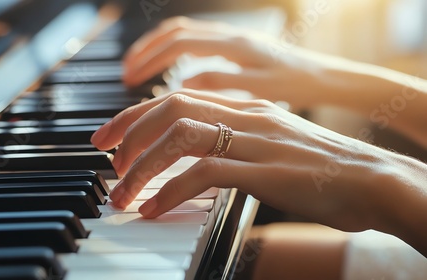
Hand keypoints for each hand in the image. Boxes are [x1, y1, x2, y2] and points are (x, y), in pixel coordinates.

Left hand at [90, 89, 413, 234]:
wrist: (372, 179)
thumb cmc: (321, 168)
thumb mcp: (270, 143)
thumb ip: (234, 142)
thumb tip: (196, 159)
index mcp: (245, 108)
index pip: (177, 98)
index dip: (136, 115)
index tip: (111, 137)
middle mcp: (245, 116)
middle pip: (170, 108)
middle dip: (128, 131)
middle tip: (108, 160)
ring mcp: (254, 141)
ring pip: (179, 138)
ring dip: (143, 165)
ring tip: (123, 191)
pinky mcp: (264, 170)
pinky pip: (204, 173)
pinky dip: (171, 191)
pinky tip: (155, 208)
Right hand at [123, 17, 328, 108]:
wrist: (326, 77)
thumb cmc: (299, 84)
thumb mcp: (260, 88)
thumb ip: (221, 83)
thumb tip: (182, 85)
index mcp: (233, 45)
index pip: (180, 43)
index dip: (151, 59)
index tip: (130, 78)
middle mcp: (229, 36)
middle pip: (175, 33)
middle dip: (146, 51)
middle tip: (125, 73)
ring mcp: (231, 39)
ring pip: (184, 34)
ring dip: (157, 49)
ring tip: (138, 70)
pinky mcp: (235, 47)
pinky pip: (197, 42)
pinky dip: (175, 53)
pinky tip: (169, 70)